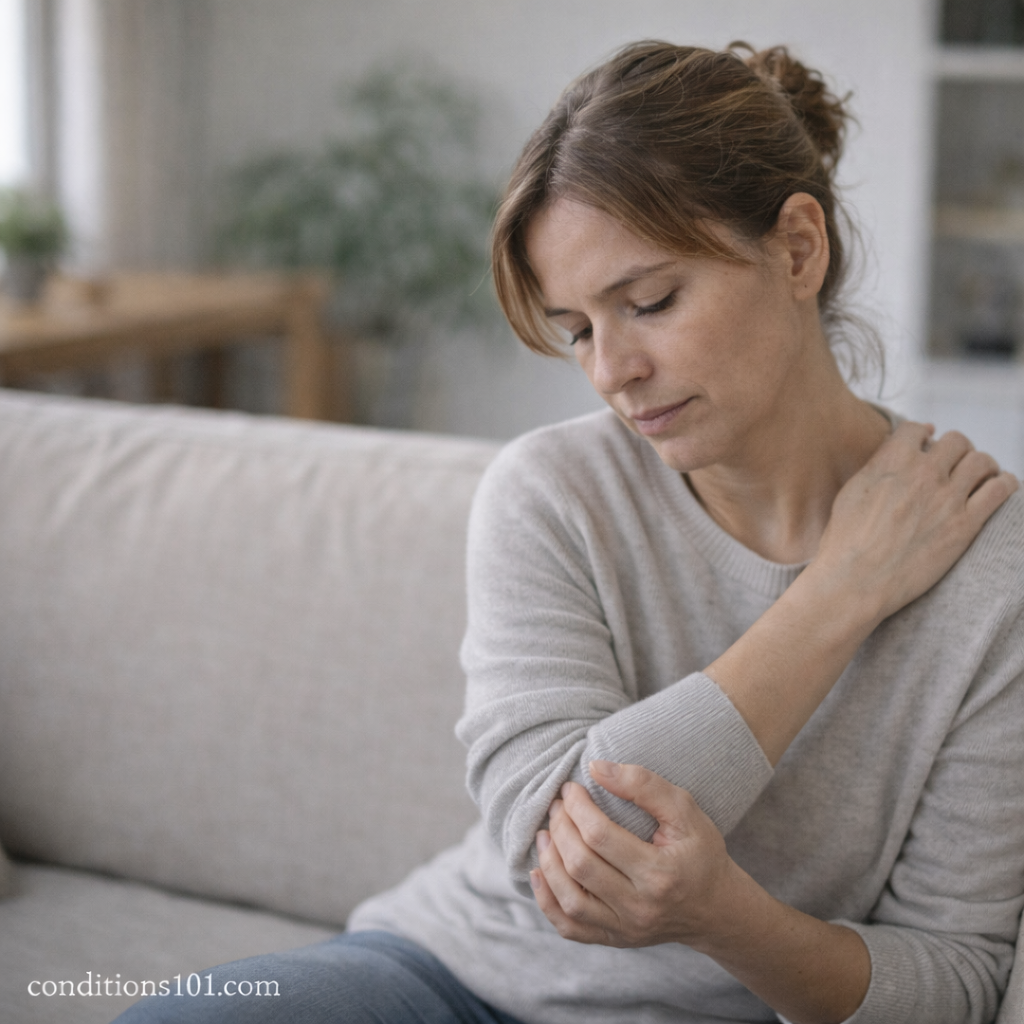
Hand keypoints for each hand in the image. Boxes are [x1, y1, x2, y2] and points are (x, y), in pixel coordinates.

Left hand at [531, 760, 738, 948]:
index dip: (578, 807)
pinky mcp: (615, 939)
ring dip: (548, 861)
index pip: (600, 836)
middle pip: (581, 865)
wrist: (716, 909)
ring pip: (570, 900)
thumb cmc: (701, 853)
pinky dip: (547, 900)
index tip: (572, 788)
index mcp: (660, 874)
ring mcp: (625, 929)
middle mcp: (640, 908)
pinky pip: (570, 927)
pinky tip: (540, 872)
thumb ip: (643, 785)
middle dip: (560, 828)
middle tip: (557, 805)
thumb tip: (596, 768)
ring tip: (545, 833)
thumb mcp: (685, 810)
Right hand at [814, 421, 1018, 624]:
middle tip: (954, 464)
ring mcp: (947, 497)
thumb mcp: (852, 490)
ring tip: (980, 476)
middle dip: (955, 450)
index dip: (923, 435)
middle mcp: (923, 472)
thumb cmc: (846, 540)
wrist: (856, 578)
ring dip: (982, 465)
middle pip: (956, 441)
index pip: (917, 429)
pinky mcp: (966, 524)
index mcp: (892, 460)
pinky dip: (1004, 483)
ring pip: (981, 461)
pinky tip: (999, 487)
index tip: (927, 442)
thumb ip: (877, 466)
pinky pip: (1000, 489)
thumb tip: (895, 450)